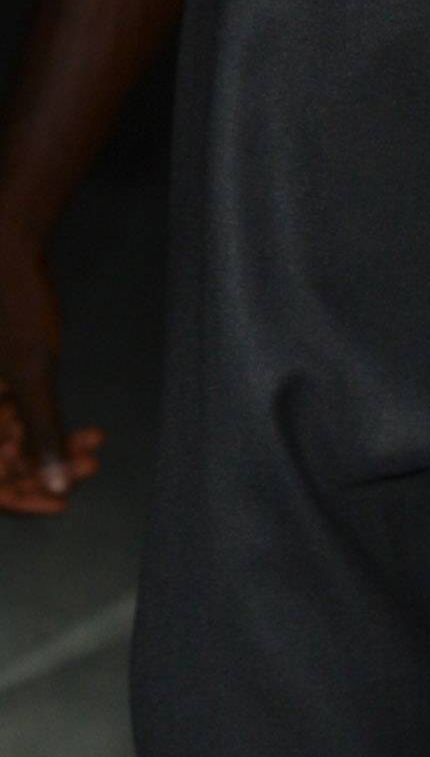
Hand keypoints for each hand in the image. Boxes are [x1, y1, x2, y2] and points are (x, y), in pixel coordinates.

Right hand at [0, 225, 98, 516]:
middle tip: (91, 466)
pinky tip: (86, 432)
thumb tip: (56, 490)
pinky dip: (48, 427)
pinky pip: (15, 419)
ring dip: (51, 449)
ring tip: (94, 449)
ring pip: (11, 442)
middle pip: (0, 462)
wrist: (7, 252)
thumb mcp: (32, 374)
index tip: (62, 503)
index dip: (19, 497)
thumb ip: (42, 432)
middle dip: (44, 469)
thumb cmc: (12, 308)